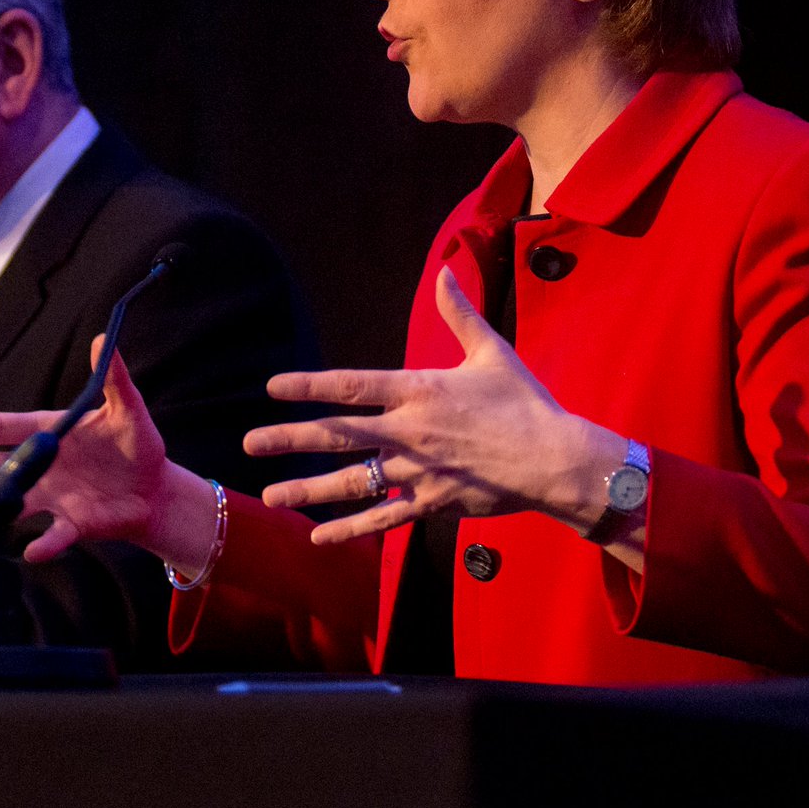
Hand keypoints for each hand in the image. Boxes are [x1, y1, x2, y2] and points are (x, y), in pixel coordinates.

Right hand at [0, 339, 220, 570]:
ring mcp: (52, 496)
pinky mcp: (72, 523)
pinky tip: (33, 550)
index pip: (4, 428)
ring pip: (11, 502)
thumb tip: (104, 339)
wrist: (155, 491)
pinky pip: (54, 535)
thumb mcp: (128, 409)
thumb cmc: (138, 445)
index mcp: (48, 433)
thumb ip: (114, 378)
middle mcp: (41, 466)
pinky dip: (45, 543)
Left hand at [246, 267, 622, 544]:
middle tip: (250, 443)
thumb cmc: (525, 403)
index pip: (353, 386)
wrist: (558, 461)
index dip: (310, 386)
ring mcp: (418, 473)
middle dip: (291, 438)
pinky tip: (317, 536)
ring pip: (353, 483)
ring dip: (308, 489)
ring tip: (270, 494)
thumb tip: (445, 271)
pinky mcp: (432, 503)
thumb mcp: (491, 352)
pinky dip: (350, 529)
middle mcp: (411, 433)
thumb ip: (459, 313)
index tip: (272, 388)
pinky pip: (383, 520)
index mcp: (420, 391)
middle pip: (340, 435)